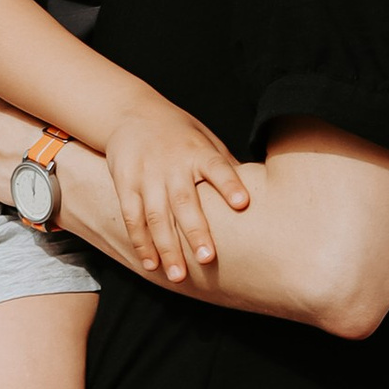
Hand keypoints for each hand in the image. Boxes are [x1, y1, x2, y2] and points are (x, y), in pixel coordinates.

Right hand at [101, 86, 245, 286]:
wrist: (130, 112)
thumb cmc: (179, 134)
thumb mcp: (205, 140)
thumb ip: (226, 167)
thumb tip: (262, 195)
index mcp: (198, 151)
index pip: (217, 167)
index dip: (229, 184)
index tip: (242, 203)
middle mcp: (172, 163)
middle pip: (184, 200)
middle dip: (195, 230)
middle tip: (208, 259)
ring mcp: (147, 173)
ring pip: (156, 215)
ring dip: (167, 247)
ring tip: (179, 277)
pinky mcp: (125, 182)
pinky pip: (132, 216)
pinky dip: (140, 242)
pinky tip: (151, 264)